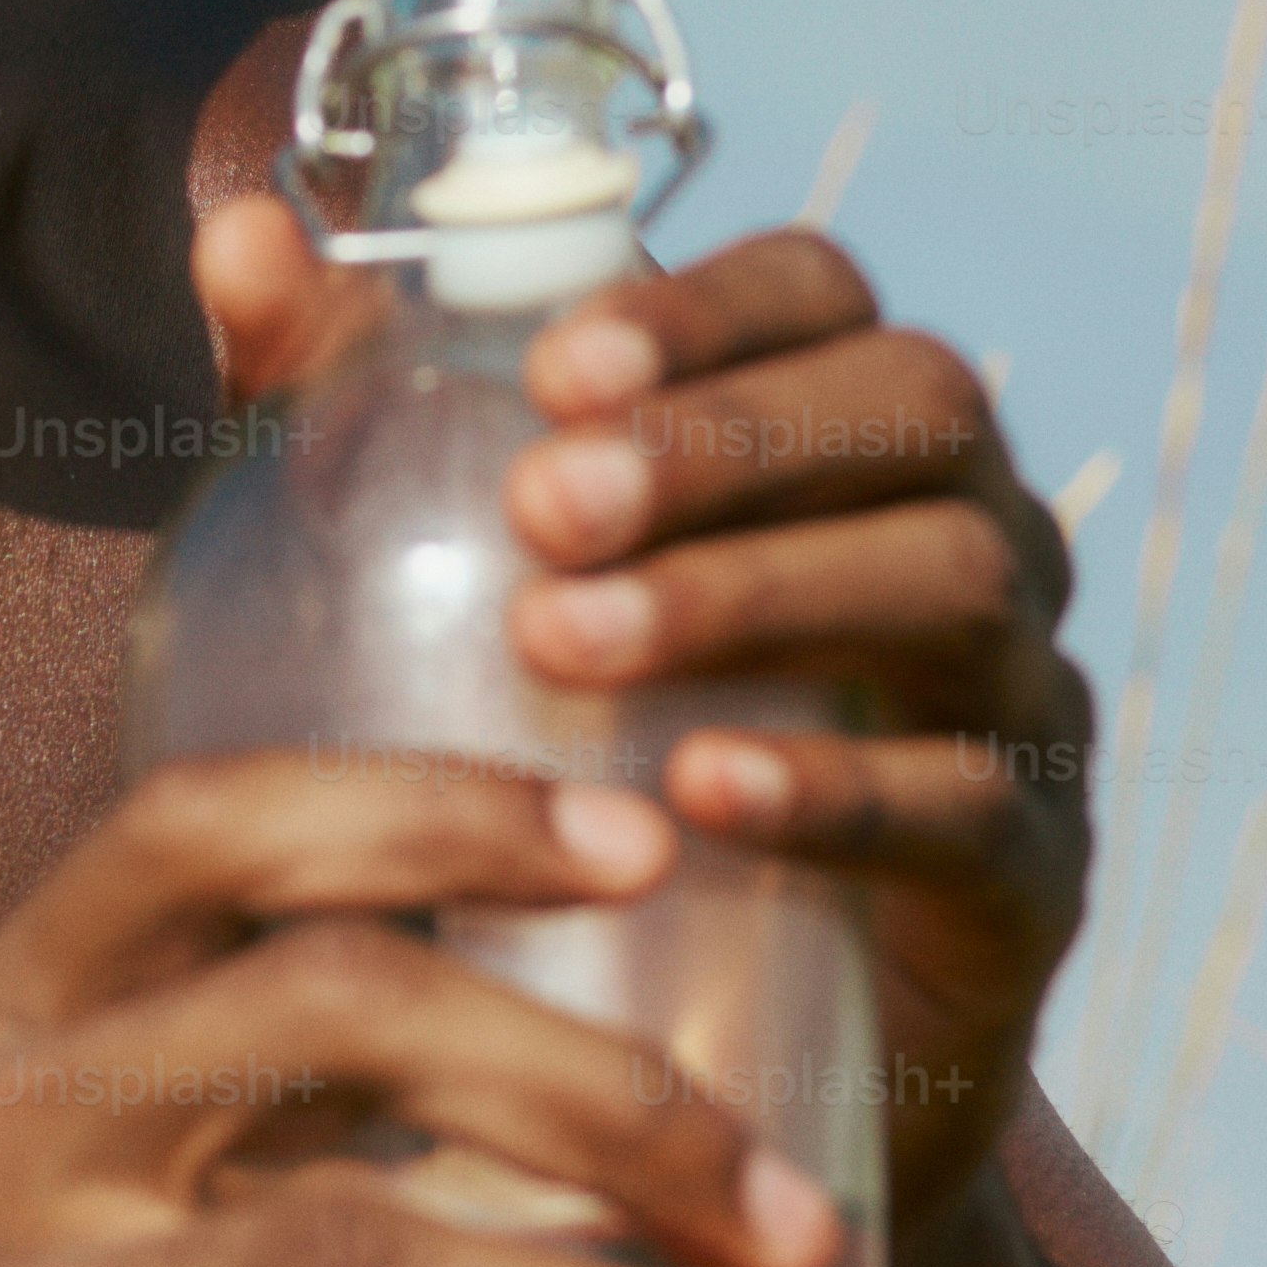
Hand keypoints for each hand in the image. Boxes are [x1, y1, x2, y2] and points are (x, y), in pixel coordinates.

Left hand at [194, 194, 1090, 1238]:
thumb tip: (233, 230)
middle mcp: (965, 524)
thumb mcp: (443, 556)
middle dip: (726, 440)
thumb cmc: (571, 730)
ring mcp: (1019, 692)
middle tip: (539, 511)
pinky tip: (700, 795)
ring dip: (756, 594)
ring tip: (569, 644)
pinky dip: (839, 785)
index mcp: (838, 423)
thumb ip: (342, 394)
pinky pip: (976, 801)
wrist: (709, 1037)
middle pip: (916, 408)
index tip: (552, 368)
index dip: (705, 305)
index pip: (823, 289)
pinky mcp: (1033, 872)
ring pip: (957, 579)